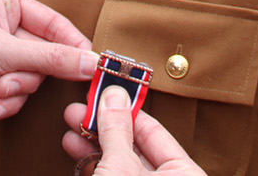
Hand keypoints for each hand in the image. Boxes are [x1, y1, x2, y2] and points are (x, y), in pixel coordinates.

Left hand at [0, 0, 95, 128]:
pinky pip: (10, 94)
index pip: (52, 22)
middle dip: (23, 77)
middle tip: (7, 84)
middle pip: (40, 56)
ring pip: (26, 79)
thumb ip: (51, 59)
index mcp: (2, 0)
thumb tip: (89, 62)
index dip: (71, 45)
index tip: (90, 66)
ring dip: (10, 94)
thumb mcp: (3, 53)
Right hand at [61, 87, 206, 174]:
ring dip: (92, 141)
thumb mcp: (121, 165)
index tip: (106, 90)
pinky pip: (110, 174)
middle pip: (134, 145)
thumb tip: (114, 94)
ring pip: (119, 161)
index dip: (127, 109)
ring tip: (72, 121)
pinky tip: (74, 145)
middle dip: (104, 124)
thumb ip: (116, 129)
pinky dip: (92, 162)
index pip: (155, 131)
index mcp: (185, 174)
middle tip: (83, 104)